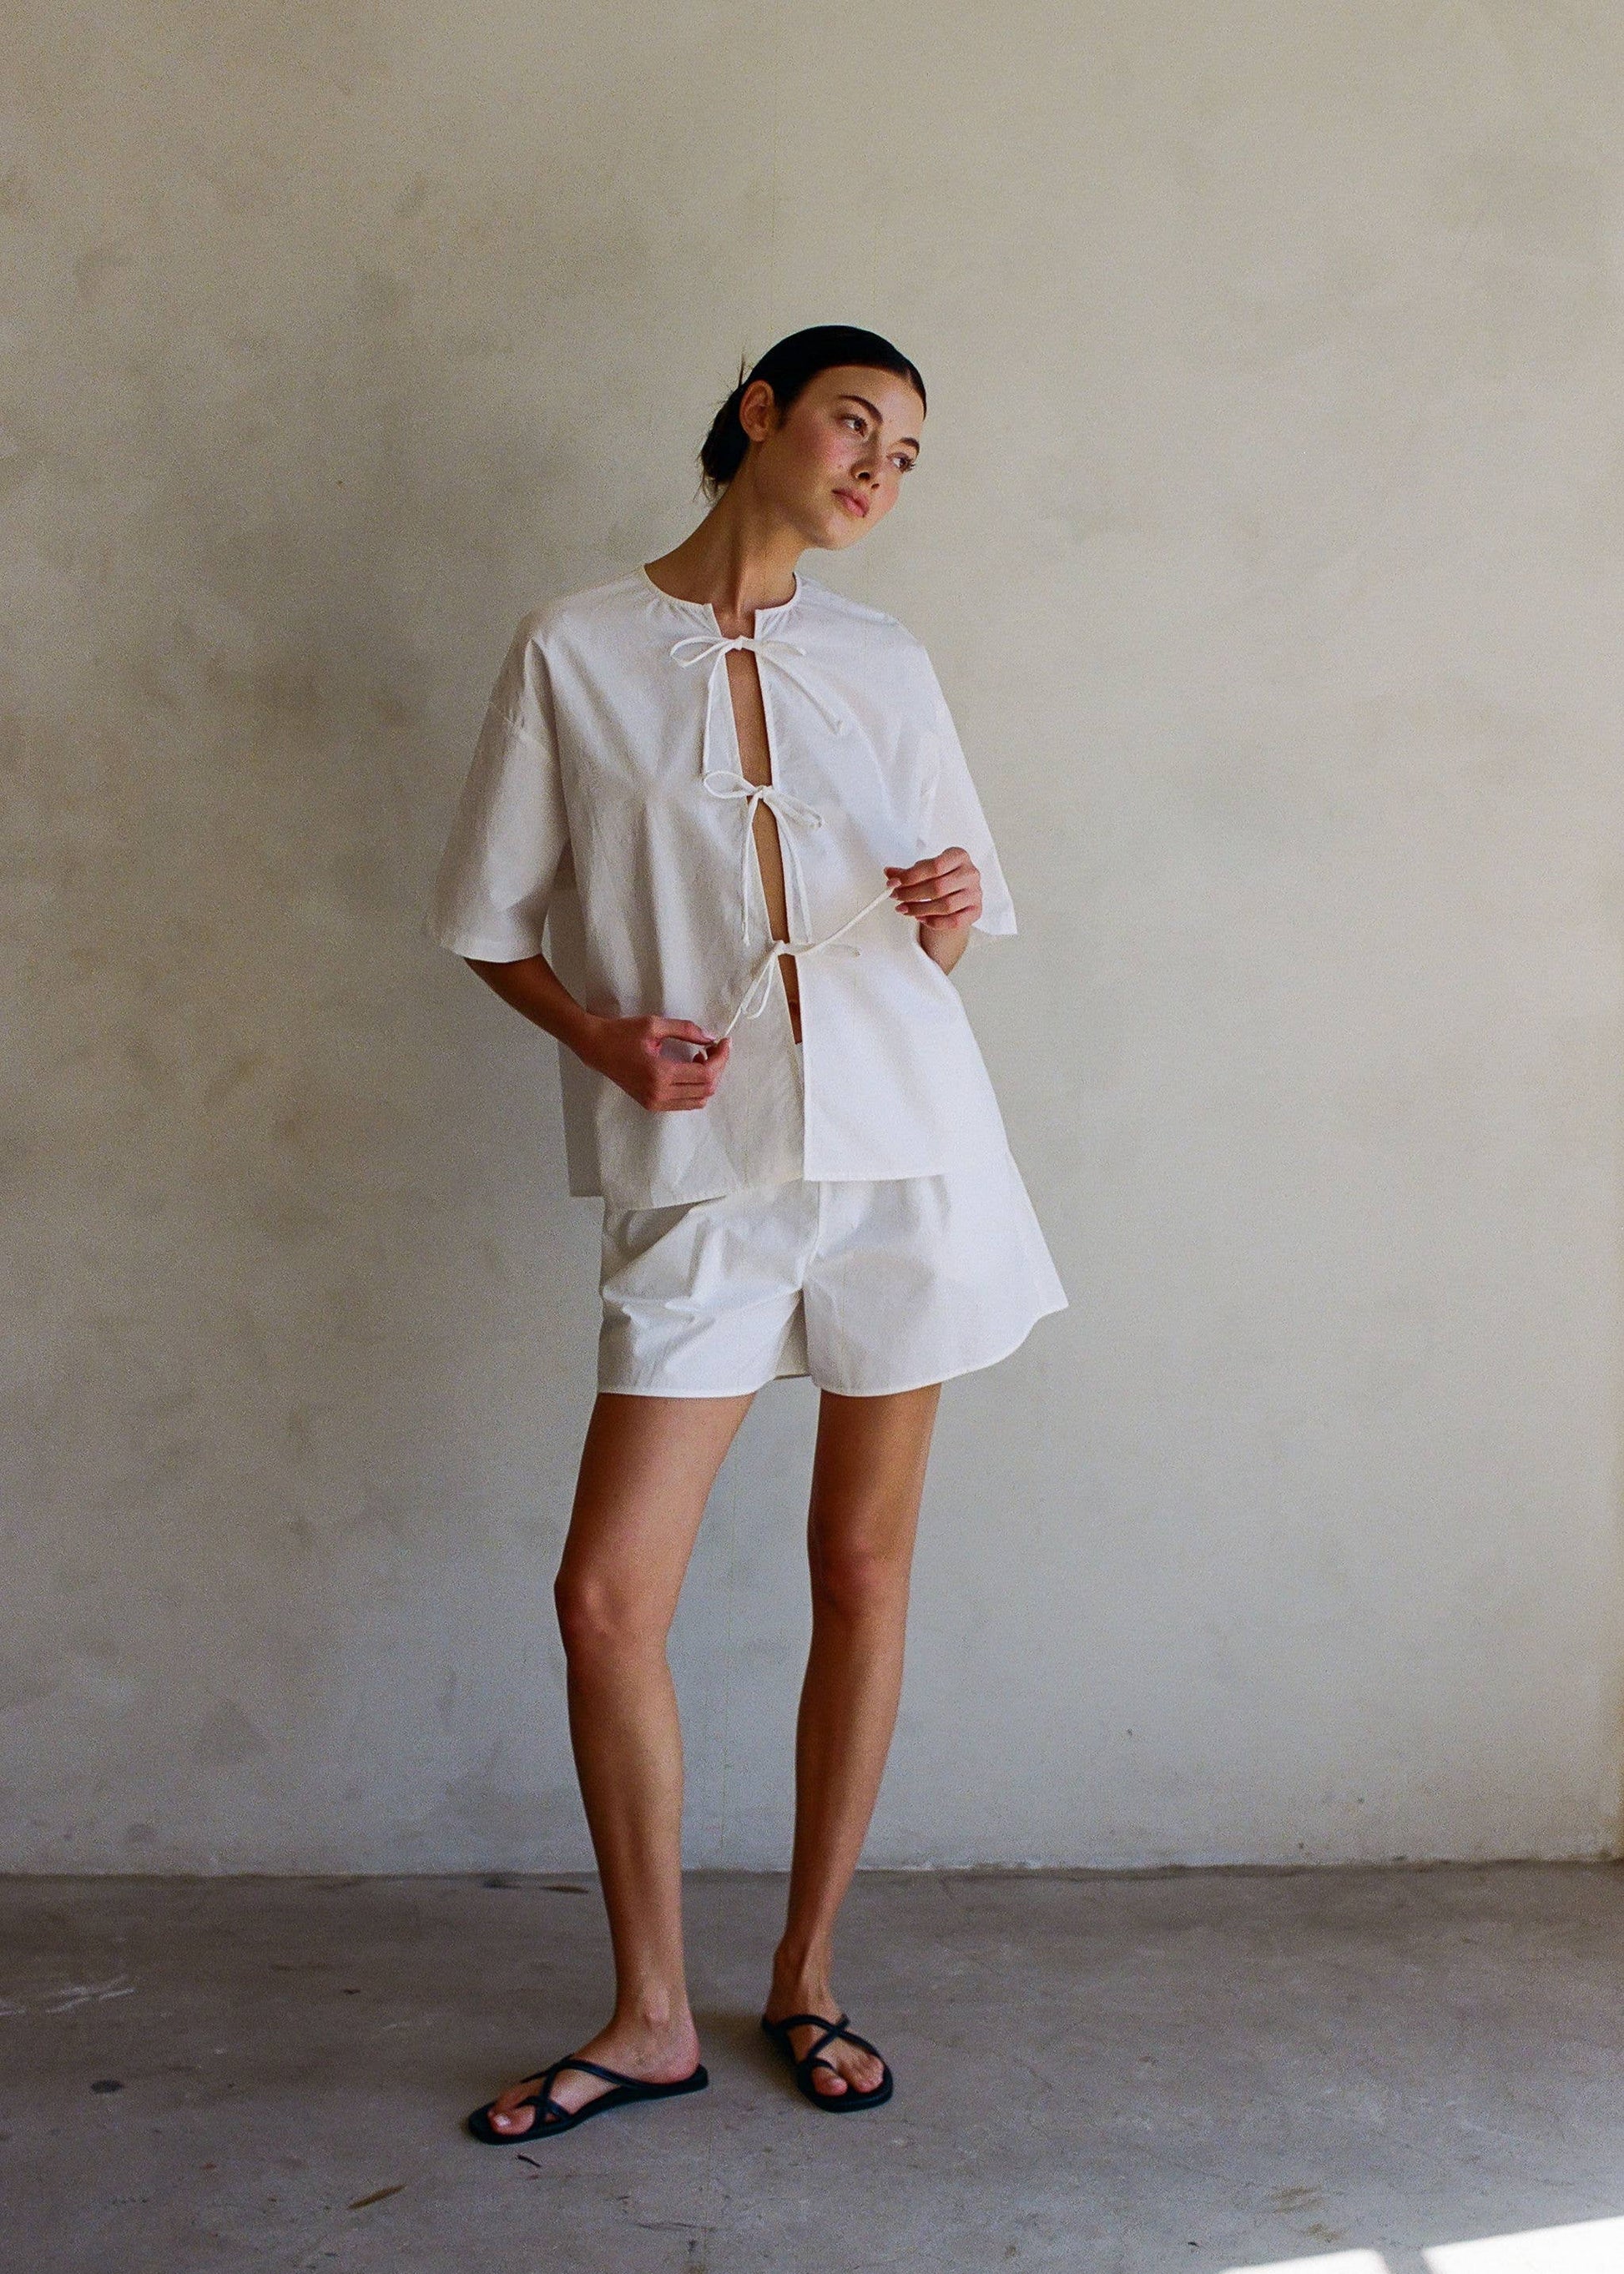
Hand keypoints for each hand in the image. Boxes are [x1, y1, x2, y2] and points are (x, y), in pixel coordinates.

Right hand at [576, 1014, 729, 1110]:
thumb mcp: (654, 1025)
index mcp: (660, 1074)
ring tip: (701, 1057)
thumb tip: (710, 1037)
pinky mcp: (652, 1104)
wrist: (595, 1048)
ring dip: (708, 1080)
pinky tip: (689, 1068)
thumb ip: (685, 1030)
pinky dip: (695, 1088)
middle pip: (706, 1090)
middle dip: (718, 1068)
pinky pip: (684, 1103)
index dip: (721, 1059)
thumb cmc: (621, 1033)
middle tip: (715, 1048)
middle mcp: (659, 1094)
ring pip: (698, 1100)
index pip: (705, 1074)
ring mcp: (655, 1103)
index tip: (725, 1042)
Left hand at [885, 846, 981, 929]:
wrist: (959, 891)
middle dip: (912, 894)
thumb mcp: (925, 869)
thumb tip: (889, 873)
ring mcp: (975, 893)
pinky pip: (954, 921)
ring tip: (904, 909)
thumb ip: (907, 872)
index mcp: (959, 856)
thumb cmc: (942, 876)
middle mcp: (970, 873)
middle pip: (938, 887)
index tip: (893, 883)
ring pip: (945, 906)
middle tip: (896, 897)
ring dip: (920, 909)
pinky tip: (920, 918)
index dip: (911, 877)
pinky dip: (934, 922)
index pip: (934, 866)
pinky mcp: (976, 911)